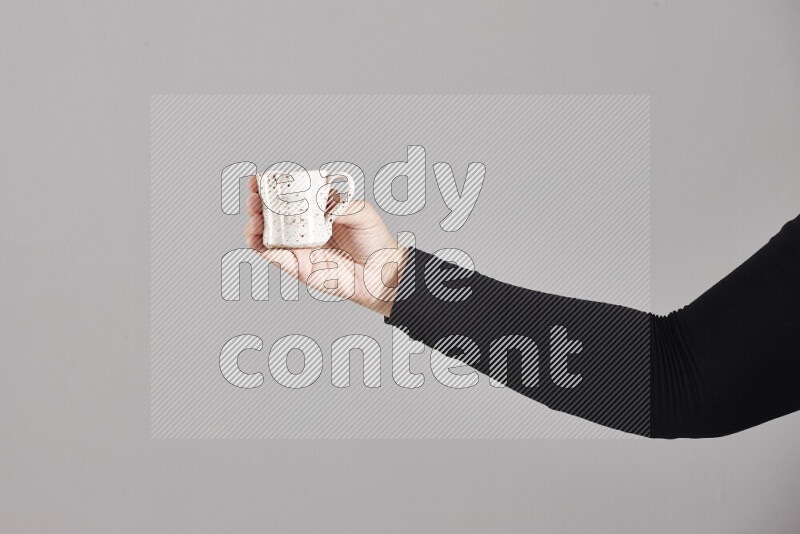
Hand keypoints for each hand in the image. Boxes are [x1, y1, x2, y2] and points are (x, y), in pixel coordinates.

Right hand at [243, 175, 406, 316]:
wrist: (380, 272)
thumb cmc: (374, 240)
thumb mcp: (363, 214)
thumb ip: (342, 206)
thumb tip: (323, 205)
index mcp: (316, 209)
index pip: (289, 194)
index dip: (270, 186)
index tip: (258, 180)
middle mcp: (303, 227)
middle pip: (271, 213)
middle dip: (257, 203)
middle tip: (255, 199)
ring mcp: (298, 246)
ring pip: (266, 234)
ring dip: (253, 225)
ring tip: (254, 218)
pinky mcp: (297, 266)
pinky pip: (273, 256)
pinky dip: (260, 248)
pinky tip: (255, 239)